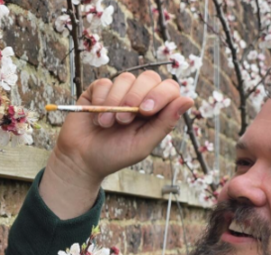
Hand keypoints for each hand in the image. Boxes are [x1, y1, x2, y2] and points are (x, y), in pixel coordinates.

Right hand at [41, 71, 192, 218]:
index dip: (161, 94)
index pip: (169, 89)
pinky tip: (97, 117)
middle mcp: (140, 98)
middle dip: (137, 96)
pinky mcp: (99, 90)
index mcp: (156, 111)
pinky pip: (105, 82)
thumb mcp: (143, 144)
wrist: (81, 160)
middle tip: (124, 119)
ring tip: (108, 123)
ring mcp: (119, 92)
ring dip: (116, 102)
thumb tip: (189, 100)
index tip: (146, 111)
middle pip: (149, 77)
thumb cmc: (114, 155)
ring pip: (126, 78)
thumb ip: (164, 123)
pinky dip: (102, 99)